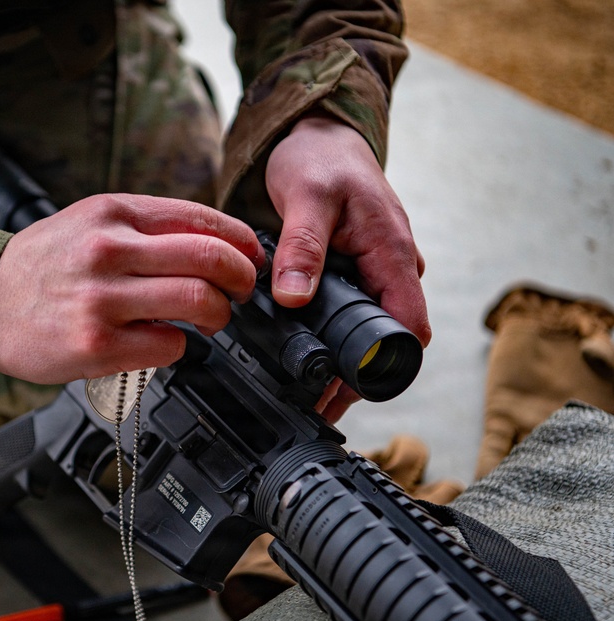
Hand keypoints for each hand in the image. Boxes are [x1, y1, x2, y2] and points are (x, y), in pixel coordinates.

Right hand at [0, 193, 263, 383]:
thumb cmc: (40, 266)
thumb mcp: (87, 223)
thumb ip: (145, 229)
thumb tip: (216, 243)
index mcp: (111, 213)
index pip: (202, 218)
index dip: (241, 241)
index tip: (250, 257)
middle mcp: (108, 250)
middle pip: (212, 258)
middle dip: (241, 279)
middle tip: (239, 292)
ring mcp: (102, 299)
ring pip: (199, 301)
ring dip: (218, 315)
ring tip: (209, 320)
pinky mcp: (96, 344)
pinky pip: (170, 345)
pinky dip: (180, 345)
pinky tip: (163, 340)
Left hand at [265, 113, 430, 420]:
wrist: (316, 135)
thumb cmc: (319, 159)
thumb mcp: (306, 198)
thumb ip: (302, 248)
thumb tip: (295, 298)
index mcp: (392, 253)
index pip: (408, 327)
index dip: (381, 366)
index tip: (344, 391)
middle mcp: (392, 267)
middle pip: (385, 336)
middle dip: (353, 373)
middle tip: (311, 402)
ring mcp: (376, 270)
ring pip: (366, 326)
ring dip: (338, 355)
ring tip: (300, 386)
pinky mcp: (356, 270)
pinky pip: (349, 309)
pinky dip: (328, 331)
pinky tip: (298, 347)